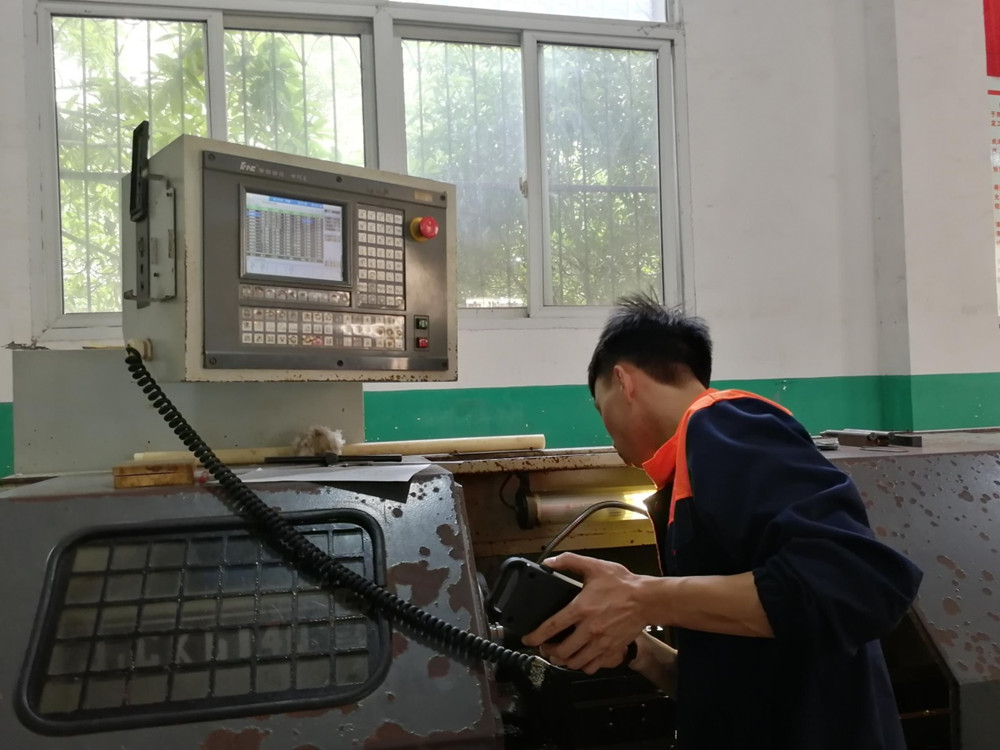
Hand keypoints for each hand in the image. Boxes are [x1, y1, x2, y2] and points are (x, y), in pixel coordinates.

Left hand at [521, 552, 647, 673]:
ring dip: (563, 661)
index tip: (527, 640)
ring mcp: (601, 642)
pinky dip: (582, 665)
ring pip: (575, 662)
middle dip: (548, 652)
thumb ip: (570, 562)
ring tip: (559, 655)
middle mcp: (589, 629)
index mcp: (581, 608)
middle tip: (544, 647)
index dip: (535, 636)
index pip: (552, 627)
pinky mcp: (611, 650)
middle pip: (561, 651)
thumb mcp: (595, 566)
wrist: (647, 599)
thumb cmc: (622, 584)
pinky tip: (579, 658)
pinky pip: (592, 666)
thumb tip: (549, 562)